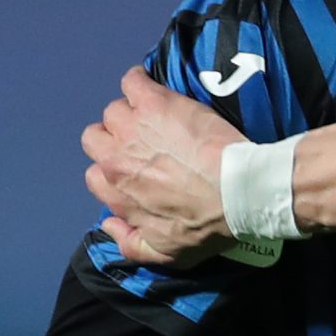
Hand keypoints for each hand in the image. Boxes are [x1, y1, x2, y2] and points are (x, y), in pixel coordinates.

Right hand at [81, 66, 247, 266]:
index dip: (117, 172)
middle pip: (96, 139)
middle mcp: (116, 159)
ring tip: (158, 119)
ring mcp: (131, 127)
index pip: (96, 176)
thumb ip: (130, 244)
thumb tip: (108, 223)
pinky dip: (140, 81)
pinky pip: (133, 81)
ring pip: (115, 111)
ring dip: (132, 113)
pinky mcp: (154, 103)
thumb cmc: (208, 225)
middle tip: (146, 142)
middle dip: (115, 140)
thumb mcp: (167, 254)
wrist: (239, 192)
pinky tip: (154, 89)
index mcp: (118, 193)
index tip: (138, 171)